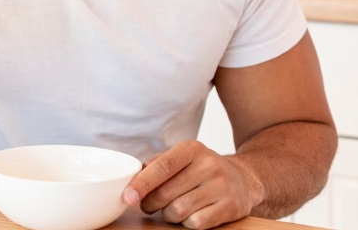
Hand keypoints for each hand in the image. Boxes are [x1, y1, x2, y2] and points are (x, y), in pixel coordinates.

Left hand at [123, 141, 263, 229]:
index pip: (161, 167)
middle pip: (166, 193)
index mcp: (191, 149)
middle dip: (151, 203)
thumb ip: (156, 165)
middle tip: (150, 204)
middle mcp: (208, 165)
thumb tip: (132, 179)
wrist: (243, 178)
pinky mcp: (231, 207)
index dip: (142, 184)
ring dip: (169, 214)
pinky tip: (192, 214)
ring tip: (173, 208)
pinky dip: (187, 223)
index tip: (127, 197)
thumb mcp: (181, 157)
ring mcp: (222, 186)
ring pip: (178, 211)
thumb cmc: (201, 169)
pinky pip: (196, 223)